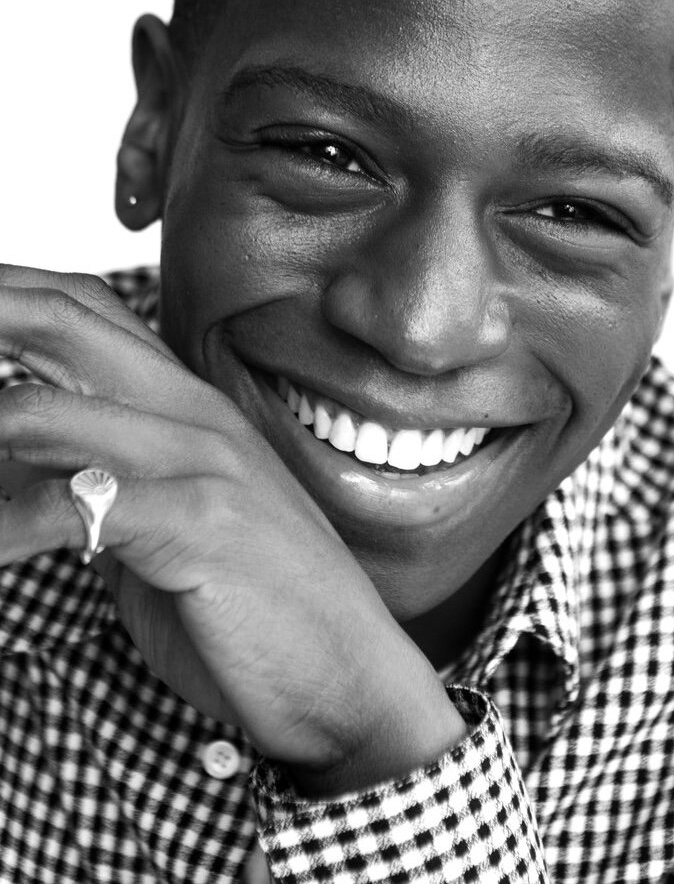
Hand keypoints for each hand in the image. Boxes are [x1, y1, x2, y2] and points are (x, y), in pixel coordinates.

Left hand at [0, 265, 465, 793]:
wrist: (349, 673)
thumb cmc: (251, 603)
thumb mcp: (165, 524)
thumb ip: (98, 479)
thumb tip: (12, 461)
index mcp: (188, 404)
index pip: (85, 307)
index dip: (8, 290)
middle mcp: (193, 412)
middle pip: (63, 322)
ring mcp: (201, 460)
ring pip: (38, 411)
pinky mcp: (201, 522)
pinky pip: (72, 504)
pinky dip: (5, 527)